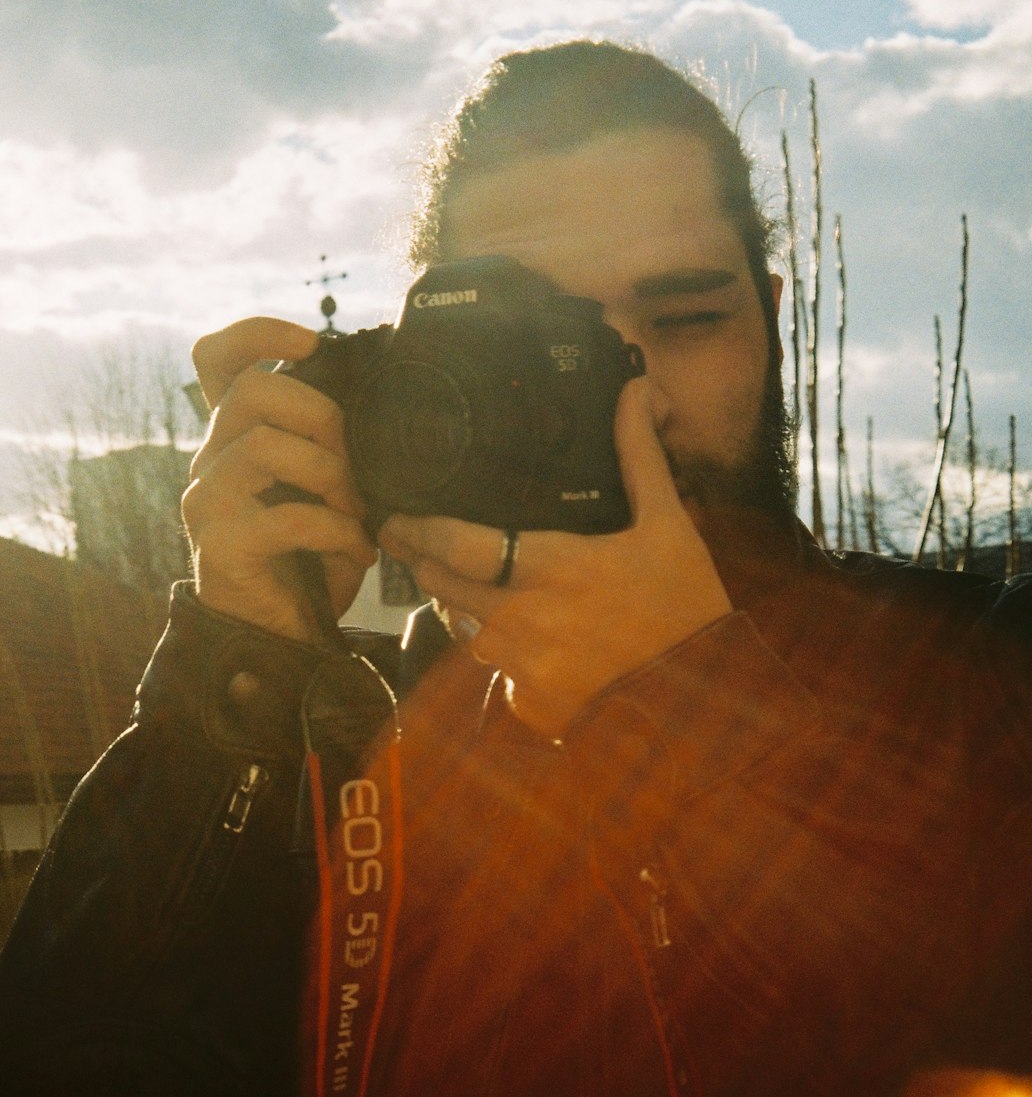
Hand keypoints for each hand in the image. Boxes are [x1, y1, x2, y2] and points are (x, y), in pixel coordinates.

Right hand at [182, 317, 377, 643]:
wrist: (285, 640)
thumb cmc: (313, 563)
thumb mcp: (330, 493)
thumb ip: (337, 449)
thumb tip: (382, 413)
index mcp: (235, 438)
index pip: (217, 359)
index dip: (259, 332)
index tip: (312, 344)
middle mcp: (211, 461)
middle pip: (252, 390)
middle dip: (320, 413)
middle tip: (357, 456)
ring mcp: (208, 502)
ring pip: (265, 445)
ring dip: (331, 474)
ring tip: (359, 511)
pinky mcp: (219, 546)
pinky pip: (286, 517)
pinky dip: (337, 531)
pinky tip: (358, 552)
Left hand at [378, 377, 731, 736]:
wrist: (702, 703)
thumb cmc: (686, 609)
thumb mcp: (667, 526)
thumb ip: (638, 457)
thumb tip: (635, 390)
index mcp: (550, 568)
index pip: (458, 545)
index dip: (416, 530)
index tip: (394, 518)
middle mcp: (523, 620)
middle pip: (443, 586)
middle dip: (425, 563)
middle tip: (414, 545)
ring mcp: (522, 668)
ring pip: (465, 630)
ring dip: (465, 608)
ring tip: (474, 588)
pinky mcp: (529, 705)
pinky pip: (497, 673)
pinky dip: (505, 655)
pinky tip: (530, 642)